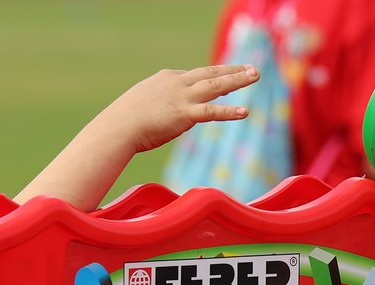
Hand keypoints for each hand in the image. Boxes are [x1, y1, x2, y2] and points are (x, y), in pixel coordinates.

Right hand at [93, 64, 259, 153]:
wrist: (118, 126)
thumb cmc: (126, 118)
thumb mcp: (144, 102)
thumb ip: (161, 103)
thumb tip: (170, 113)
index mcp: (167, 77)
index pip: (194, 76)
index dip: (212, 77)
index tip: (226, 78)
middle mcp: (177, 83)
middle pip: (210, 72)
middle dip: (232, 70)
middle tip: (252, 68)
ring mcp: (182, 97)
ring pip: (216, 85)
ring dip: (238, 79)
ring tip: (256, 75)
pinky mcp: (184, 114)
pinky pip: (212, 111)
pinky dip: (229, 111)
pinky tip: (245, 111)